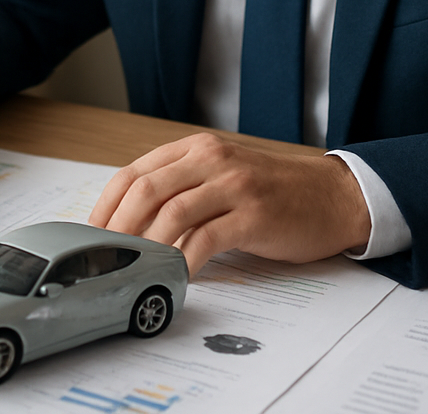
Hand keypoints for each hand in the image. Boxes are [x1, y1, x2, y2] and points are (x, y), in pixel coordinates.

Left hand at [88, 132, 371, 274]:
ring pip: (171, 212)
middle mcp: (212, 159)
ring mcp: (234, 184)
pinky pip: (207, 239)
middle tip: (107, 259)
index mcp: (196, 149)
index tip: (92, 236)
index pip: (133, 172)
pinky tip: (177, 278)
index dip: (105, 207)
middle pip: (146, 190)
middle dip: (118, 229)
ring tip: (136, 270)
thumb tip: (132, 225)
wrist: (334, 196)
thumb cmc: (275, 192)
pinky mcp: (254, 214)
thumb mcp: (222, 176)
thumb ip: (183, 188)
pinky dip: (185, 262)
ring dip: (148, 246)